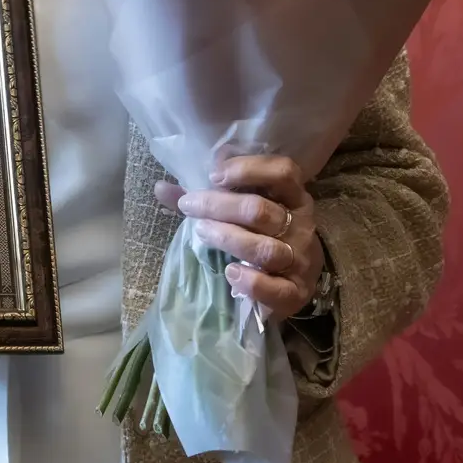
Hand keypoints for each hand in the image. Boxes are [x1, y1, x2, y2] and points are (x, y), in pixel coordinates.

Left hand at [155, 153, 323, 317]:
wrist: (294, 283)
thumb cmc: (262, 237)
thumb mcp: (243, 214)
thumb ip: (206, 199)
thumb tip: (161, 188)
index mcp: (293, 198)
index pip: (283, 172)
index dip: (249, 169)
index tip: (214, 175)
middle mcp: (301, 226)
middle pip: (260, 210)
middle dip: (220, 206)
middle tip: (189, 205)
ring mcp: (300, 261)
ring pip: (264, 248)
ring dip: (228, 239)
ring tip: (202, 233)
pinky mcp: (295, 293)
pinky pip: (274, 287)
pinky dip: (251, 281)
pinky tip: (231, 273)